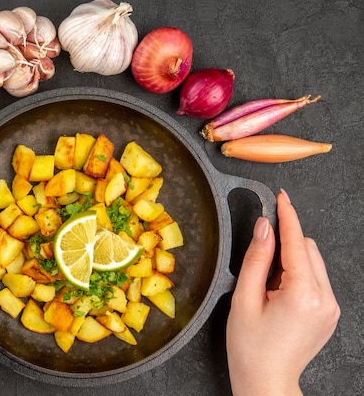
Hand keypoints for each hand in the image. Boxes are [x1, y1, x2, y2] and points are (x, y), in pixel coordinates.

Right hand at [226, 190, 339, 395]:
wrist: (266, 380)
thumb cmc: (251, 347)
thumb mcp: (243, 298)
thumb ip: (256, 258)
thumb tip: (263, 228)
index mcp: (303, 293)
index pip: (297, 242)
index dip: (287, 216)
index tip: (281, 197)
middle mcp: (325, 298)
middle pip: (308, 249)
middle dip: (284, 245)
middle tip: (258, 266)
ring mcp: (330, 307)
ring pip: (313, 263)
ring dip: (290, 262)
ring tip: (266, 288)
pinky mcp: (329, 313)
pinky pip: (315, 279)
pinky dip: (297, 276)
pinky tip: (278, 295)